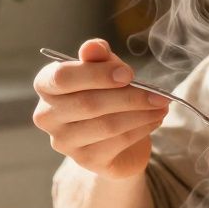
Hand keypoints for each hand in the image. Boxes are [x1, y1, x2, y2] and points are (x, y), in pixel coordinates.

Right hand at [33, 39, 170, 178]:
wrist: (113, 137)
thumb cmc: (104, 93)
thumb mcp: (104, 69)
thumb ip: (98, 57)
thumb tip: (93, 47)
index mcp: (46, 86)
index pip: (61, 78)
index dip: (96, 74)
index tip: (128, 74)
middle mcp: (47, 116)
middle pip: (88, 103)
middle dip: (128, 96)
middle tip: (158, 93)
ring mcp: (64, 141)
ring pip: (106, 125)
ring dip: (140, 113)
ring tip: (162, 105)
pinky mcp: (85, 160)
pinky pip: (117, 142)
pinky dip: (141, 129)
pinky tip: (155, 119)